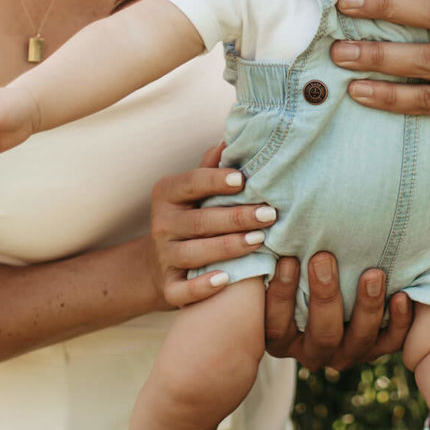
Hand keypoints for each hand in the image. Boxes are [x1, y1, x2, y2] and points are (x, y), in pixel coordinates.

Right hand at [149, 143, 275, 308]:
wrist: (158, 264)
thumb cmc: (190, 217)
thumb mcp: (194, 192)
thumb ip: (210, 169)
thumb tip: (229, 140)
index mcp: (167, 194)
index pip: (191, 184)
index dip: (215, 181)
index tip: (243, 180)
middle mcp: (161, 225)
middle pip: (200, 221)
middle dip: (237, 217)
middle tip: (270, 214)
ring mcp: (164, 257)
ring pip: (195, 253)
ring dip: (228, 247)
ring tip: (259, 241)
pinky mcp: (168, 287)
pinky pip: (183, 290)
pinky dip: (203, 286)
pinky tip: (227, 279)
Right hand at [264, 253, 413, 372]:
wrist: (339, 285)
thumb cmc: (296, 270)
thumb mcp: (277, 268)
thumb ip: (266, 258)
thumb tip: (259, 226)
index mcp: (282, 338)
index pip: (277, 325)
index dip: (281, 295)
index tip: (288, 260)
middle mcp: (315, 351)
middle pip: (322, 336)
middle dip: (325, 297)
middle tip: (324, 258)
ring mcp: (348, 352)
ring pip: (359, 340)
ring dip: (367, 307)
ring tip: (373, 274)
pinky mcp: (378, 346)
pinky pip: (391, 341)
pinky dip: (399, 320)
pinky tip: (402, 295)